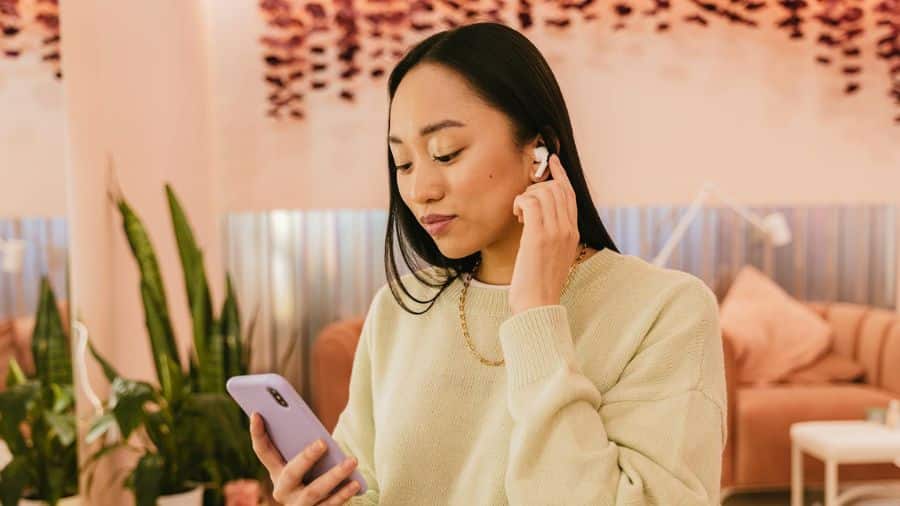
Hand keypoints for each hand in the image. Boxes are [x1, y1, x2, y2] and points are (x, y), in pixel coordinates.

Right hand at [250, 412, 360, 504]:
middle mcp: (283, 490)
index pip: (263, 451)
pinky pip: (329, 505)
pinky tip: (356, 482)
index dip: (257, 433)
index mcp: (276, 471)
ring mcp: (298, 505)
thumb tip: (319, 433)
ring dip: (334, 475)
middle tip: (323, 442)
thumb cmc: (313, 473)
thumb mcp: (304, 460)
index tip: (256, 413)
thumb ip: (304, 446)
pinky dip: (343, 493)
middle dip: (307, 457)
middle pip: (291, 473)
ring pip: (314, 491)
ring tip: (352, 461)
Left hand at [510, 153, 580, 314]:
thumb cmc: (539, 284)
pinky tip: (517, 216)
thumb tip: (537, 217)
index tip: (551, 161)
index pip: (570, 193)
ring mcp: (555, 232)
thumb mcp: (552, 255)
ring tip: (519, 215)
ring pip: (544, 191)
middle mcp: (568, 229)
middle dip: (537, 187)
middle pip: (556, 188)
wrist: (538, 305)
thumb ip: (552, 234)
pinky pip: (531, 201)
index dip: (560, 174)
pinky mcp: (538, 236)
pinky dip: (520, 202)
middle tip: (523, 206)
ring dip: (527, 196)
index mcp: (573, 232)